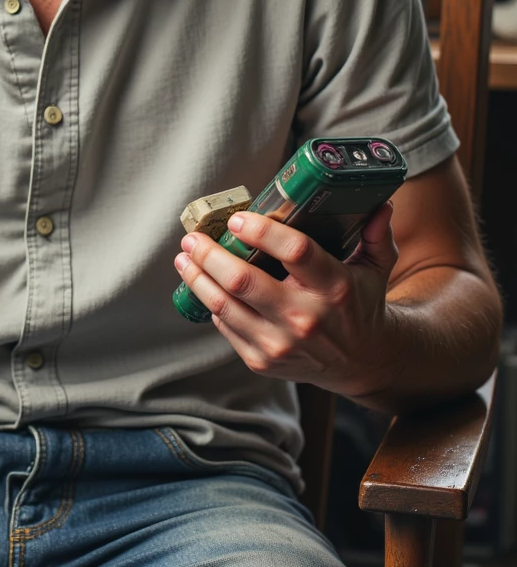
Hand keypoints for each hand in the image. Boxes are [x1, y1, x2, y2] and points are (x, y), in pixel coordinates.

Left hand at [173, 203, 399, 397]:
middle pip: (244, 280)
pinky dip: (211, 303)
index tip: (237, 218)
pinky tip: (204, 285)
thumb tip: (380, 203)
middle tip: (194, 237)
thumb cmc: (361, 304)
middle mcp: (306, 318)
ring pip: (224, 305)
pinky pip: (225, 326)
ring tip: (186, 257)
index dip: (260, 231)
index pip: (294, 251)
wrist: (361, 363)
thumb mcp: (377, 268)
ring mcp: (281, 343)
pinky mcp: (262, 361)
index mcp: (334, 287)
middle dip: (210, 253)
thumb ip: (376, 234)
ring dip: (198, 277)